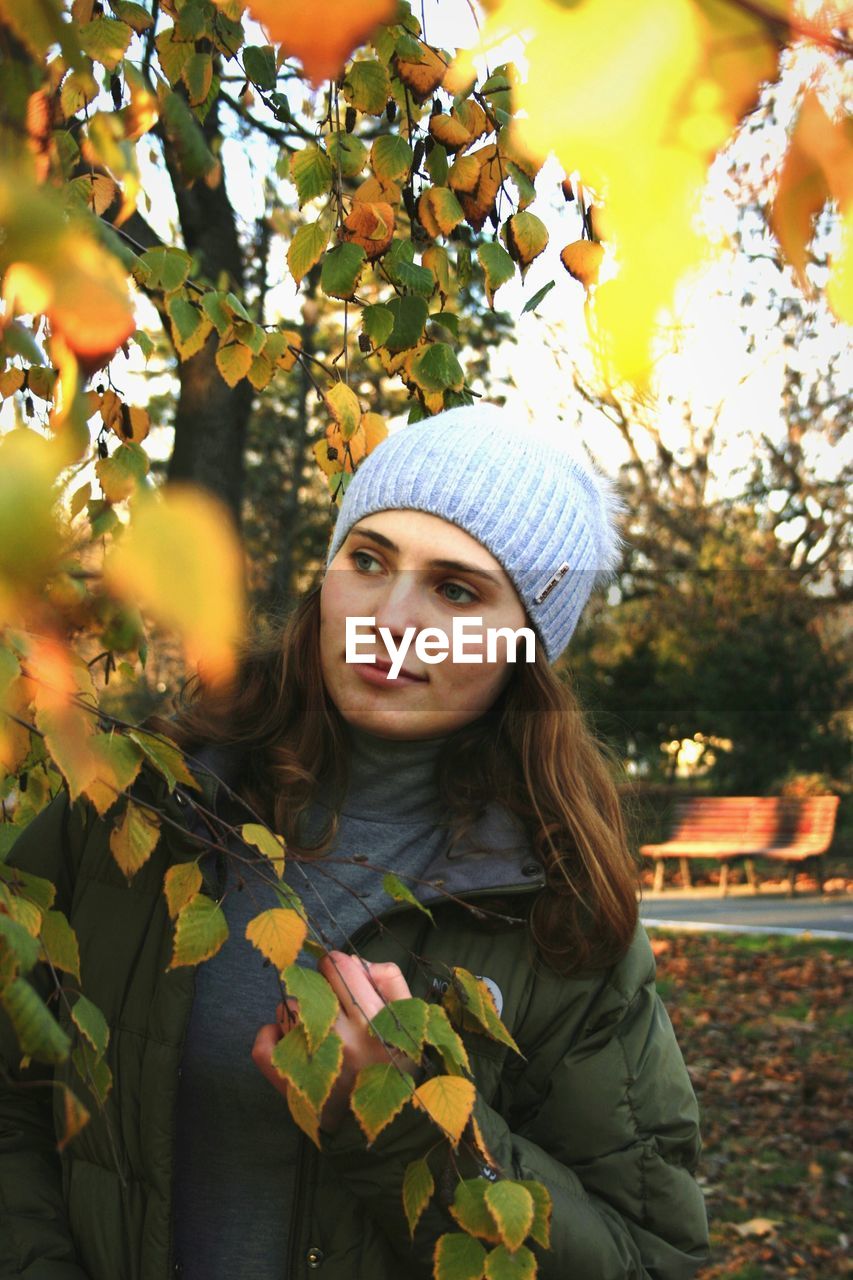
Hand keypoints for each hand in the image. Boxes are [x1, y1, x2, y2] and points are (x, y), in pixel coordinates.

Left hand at [252, 951, 421, 1133]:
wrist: (384, 1132)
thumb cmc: (397, 1069)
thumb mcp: (409, 1020)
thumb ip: (388, 980)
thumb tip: (352, 960)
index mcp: (372, 1019)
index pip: (338, 965)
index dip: (339, 968)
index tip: (343, 982)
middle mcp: (342, 1038)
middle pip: (311, 984)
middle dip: (321, 990)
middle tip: (333, 1010)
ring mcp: (313, 1062)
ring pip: (287, 1010)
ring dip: (299, 1014)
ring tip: (317, 1032)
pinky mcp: (291, 1085)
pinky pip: (263, 1048)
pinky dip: (269, 1036)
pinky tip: (285, 1038)